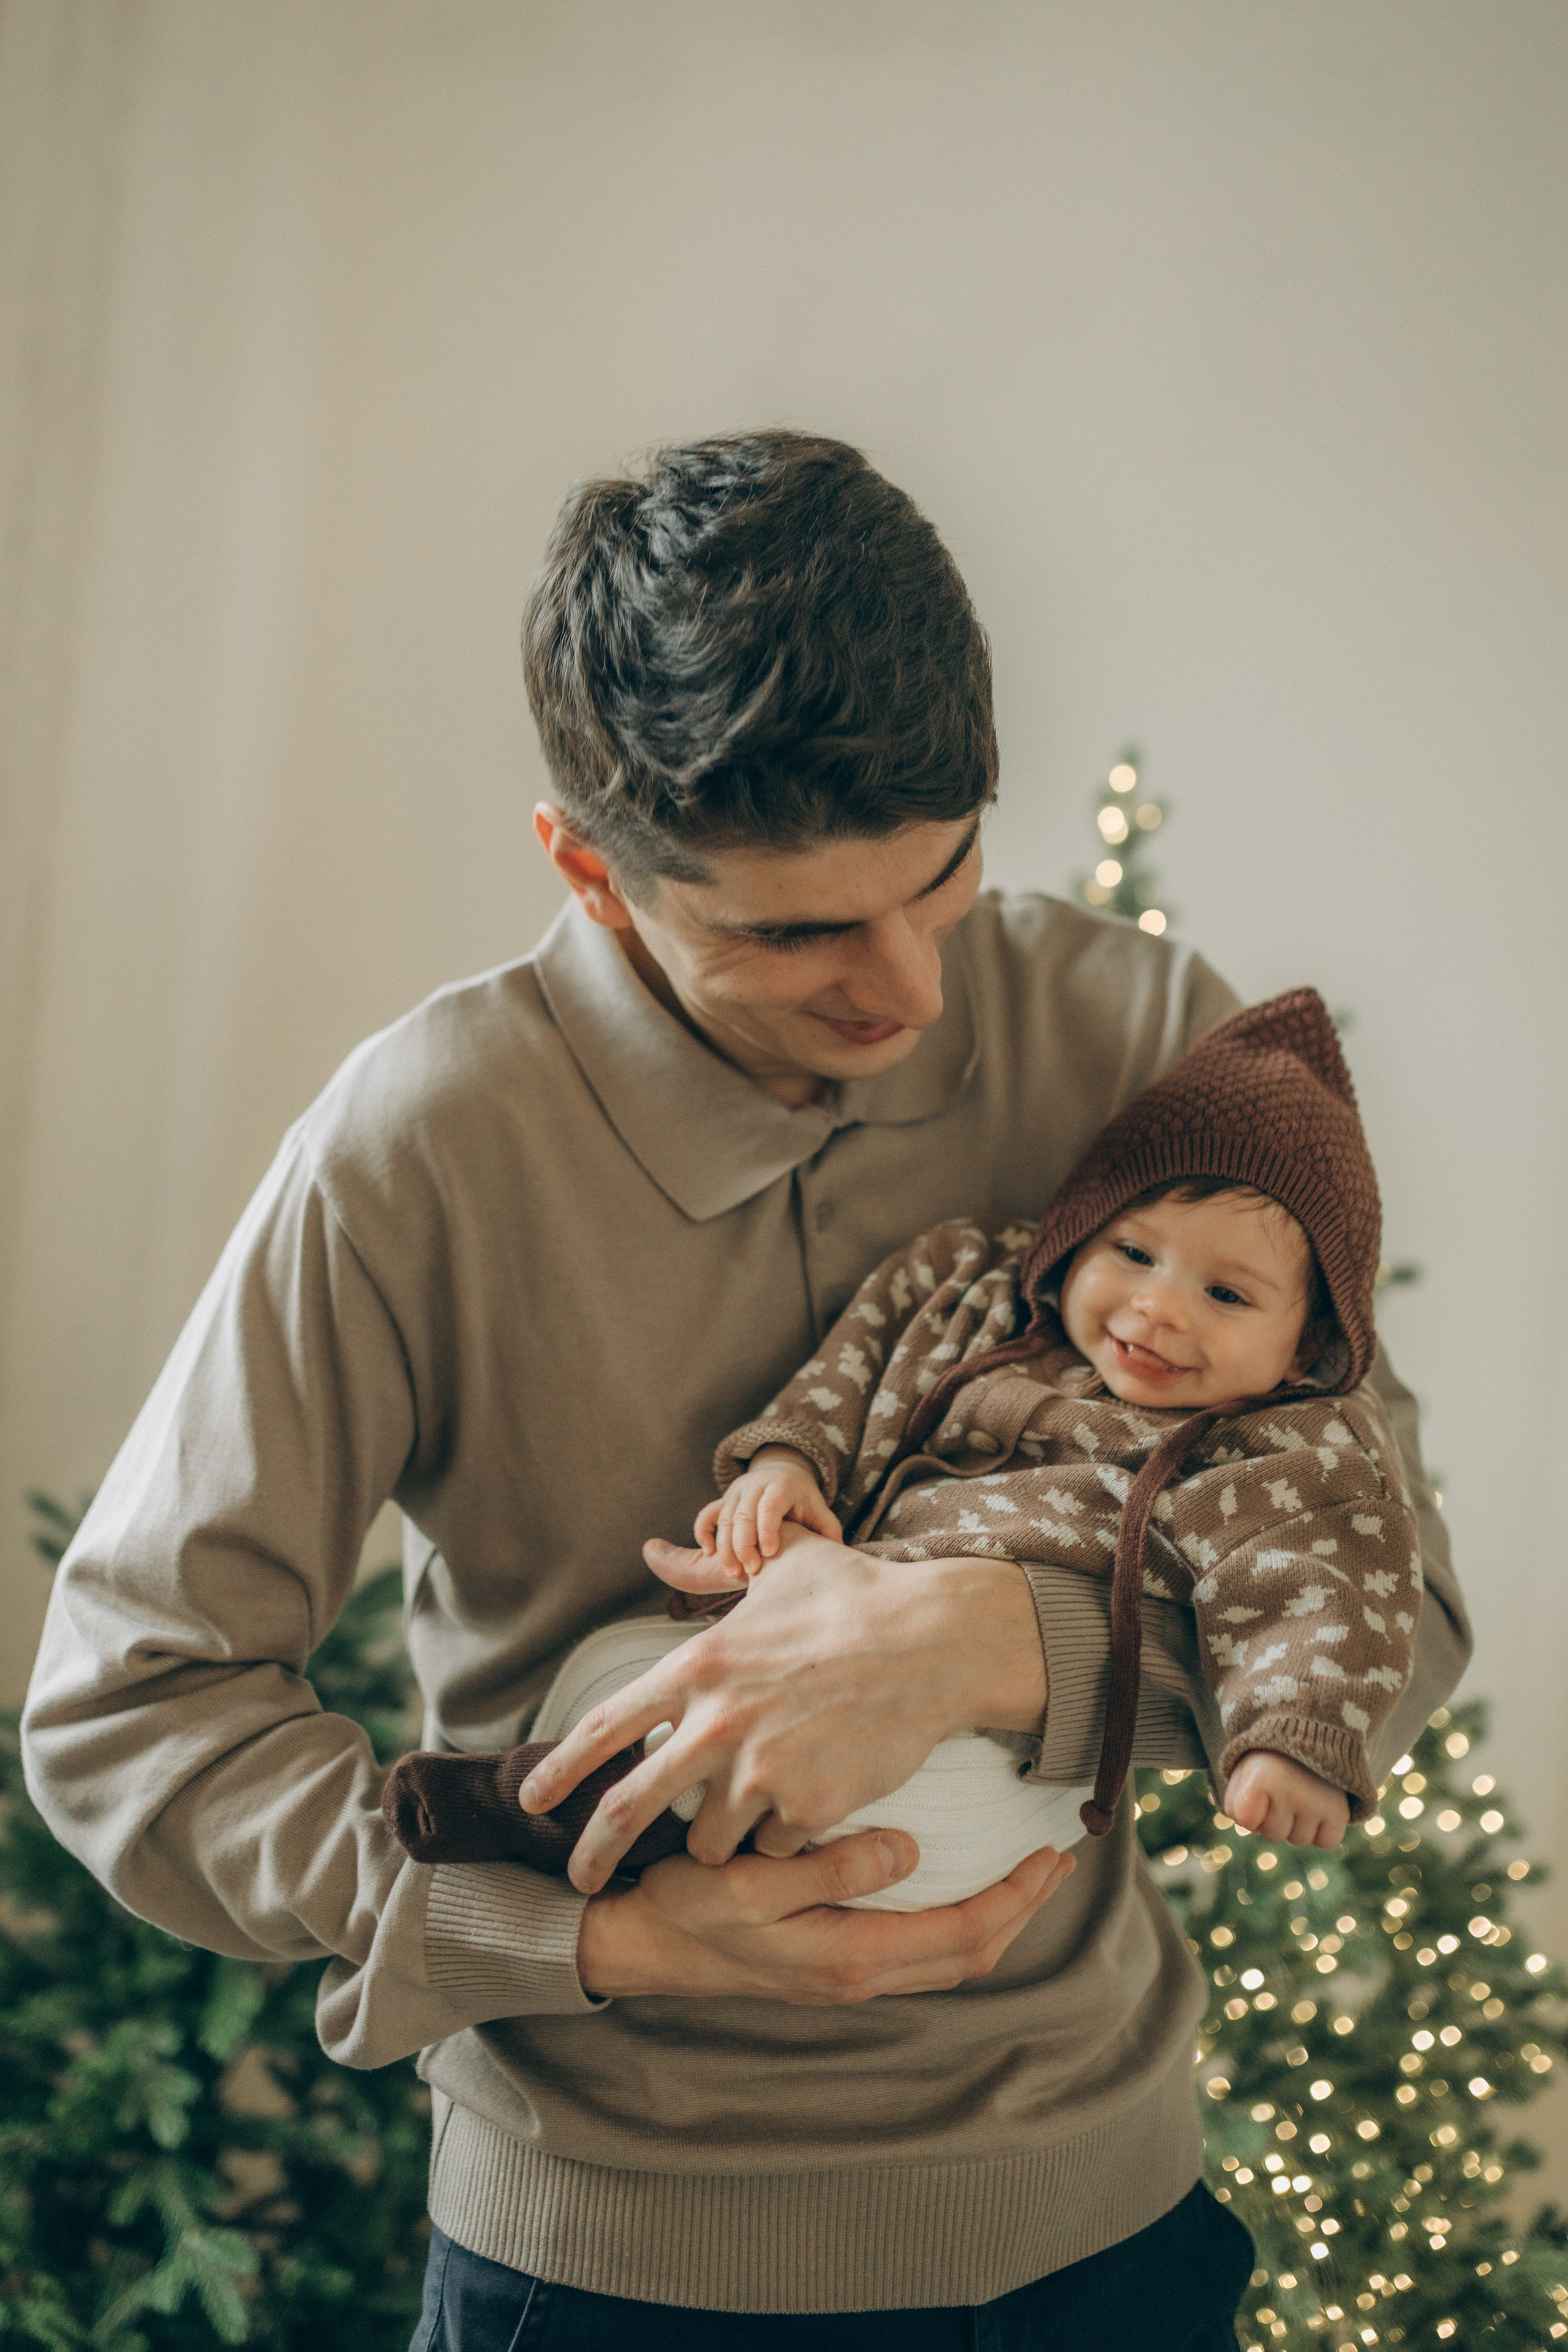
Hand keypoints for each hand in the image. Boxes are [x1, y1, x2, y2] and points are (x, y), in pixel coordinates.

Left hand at [522, 1526, 1048, 1890]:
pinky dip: (783, 1837)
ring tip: (751, 1807)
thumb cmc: (855, 1596)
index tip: (533, 1799)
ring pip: (710, 1837)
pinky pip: (774, 1846)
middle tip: (580, 1879)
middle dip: (596, 1852)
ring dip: (720, 1833)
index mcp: (699, 1665)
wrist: (933, 1642)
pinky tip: (809, 1805)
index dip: (561, 1769)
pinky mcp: (806, 1809)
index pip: (607, 1726)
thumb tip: (655, 1549)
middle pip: (631, 1807)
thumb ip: (709, 1570)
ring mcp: (761, 1772)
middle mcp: (717, 1723)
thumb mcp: (777, 1566)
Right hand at [576, 1828, 1076, 2001]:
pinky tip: (953, 1880)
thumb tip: (910, 1850)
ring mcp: (844, 1975)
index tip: (1049, 1853)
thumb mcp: (751, 1880)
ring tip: (1020, 1867)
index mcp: (848, 1956)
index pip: (962, 1934)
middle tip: (1056, 1858)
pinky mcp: (829, 1963)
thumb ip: (831, 1869)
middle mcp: (857, 1975)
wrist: (636, 1946)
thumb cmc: (686, 1905)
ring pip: (946, 1955)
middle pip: (969, 1953)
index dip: (1015, 1896)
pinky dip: (954, 1917)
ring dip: (993, 1914)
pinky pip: (917, 1948)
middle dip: (1021, 1909)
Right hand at [693, 1447, 841, 1578]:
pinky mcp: (723, 1500)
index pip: (769, 1506)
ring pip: (724, 1519)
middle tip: (751, 1571)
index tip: (769, 1553)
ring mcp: (736, 1492)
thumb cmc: (803, 1500)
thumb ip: (827, 1529)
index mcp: (781, 1485)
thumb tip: (837, 1555)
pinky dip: (704, 1532)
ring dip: (725, 1547)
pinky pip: (707, 1514)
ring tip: (733, 1572)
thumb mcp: (818, 1509)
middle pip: (743, 1514)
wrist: (782, 1473)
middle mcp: (754, 1486)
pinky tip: (709, 1552)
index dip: (767, 1529)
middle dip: (744, 1545)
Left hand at [1225, 1751, 1349, 1847]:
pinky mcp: (1340, 1812)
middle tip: (1282, 1788)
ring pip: (1298, 1839)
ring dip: (1298, 1824)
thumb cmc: (1270, 1761)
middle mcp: (1291, 1790)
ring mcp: (1317, 1803)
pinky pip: (1325, 1841)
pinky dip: (1323, 1830)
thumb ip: (1234, 1805)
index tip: (1257, 1786)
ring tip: (1301, 1793)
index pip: (1246, 1821)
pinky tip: (1319, 1807)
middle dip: (1274, 1817)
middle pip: (1273, 1833)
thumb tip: (1252, 1827)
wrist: (1309, 1735)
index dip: (1249, 1809)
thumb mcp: (1242, 1773)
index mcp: (1261, 1777)